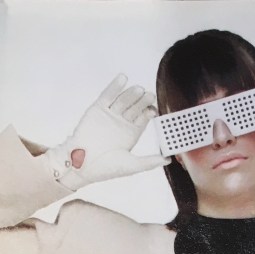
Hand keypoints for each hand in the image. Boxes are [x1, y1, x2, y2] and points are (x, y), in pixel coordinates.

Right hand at [46, 74, 168, 189]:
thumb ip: (150, 162)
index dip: (148, 112)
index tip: (154, 110)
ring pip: (123, 100)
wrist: (82, 164)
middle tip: (149, 95)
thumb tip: (168, 160)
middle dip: (142, 101)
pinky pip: (107, 95)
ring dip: (131, 94)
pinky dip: (115, 87)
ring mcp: (110, 114)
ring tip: (138, 89)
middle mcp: (122, 122)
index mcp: (132, 133)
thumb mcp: (132, 165)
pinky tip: (122, 79)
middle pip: (134, 107)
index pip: (143, 118)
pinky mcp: (98, 108)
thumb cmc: (107, 168)